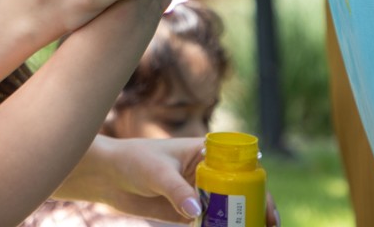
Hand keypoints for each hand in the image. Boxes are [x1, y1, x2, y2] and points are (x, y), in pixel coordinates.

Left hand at [56, 137, 280, 224]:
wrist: (107, 176)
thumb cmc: (132, 161)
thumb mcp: (156, 173)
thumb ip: (176, 191)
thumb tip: (197, 212)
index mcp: (206, 153)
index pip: (241, 168)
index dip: (258, 187)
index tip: (267, 207)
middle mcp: (208, 173)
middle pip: (241, 193)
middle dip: (256, 211)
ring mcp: (199, 193)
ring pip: (229, 211)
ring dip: (240, 224)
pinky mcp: (188, 212)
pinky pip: (211, 224)